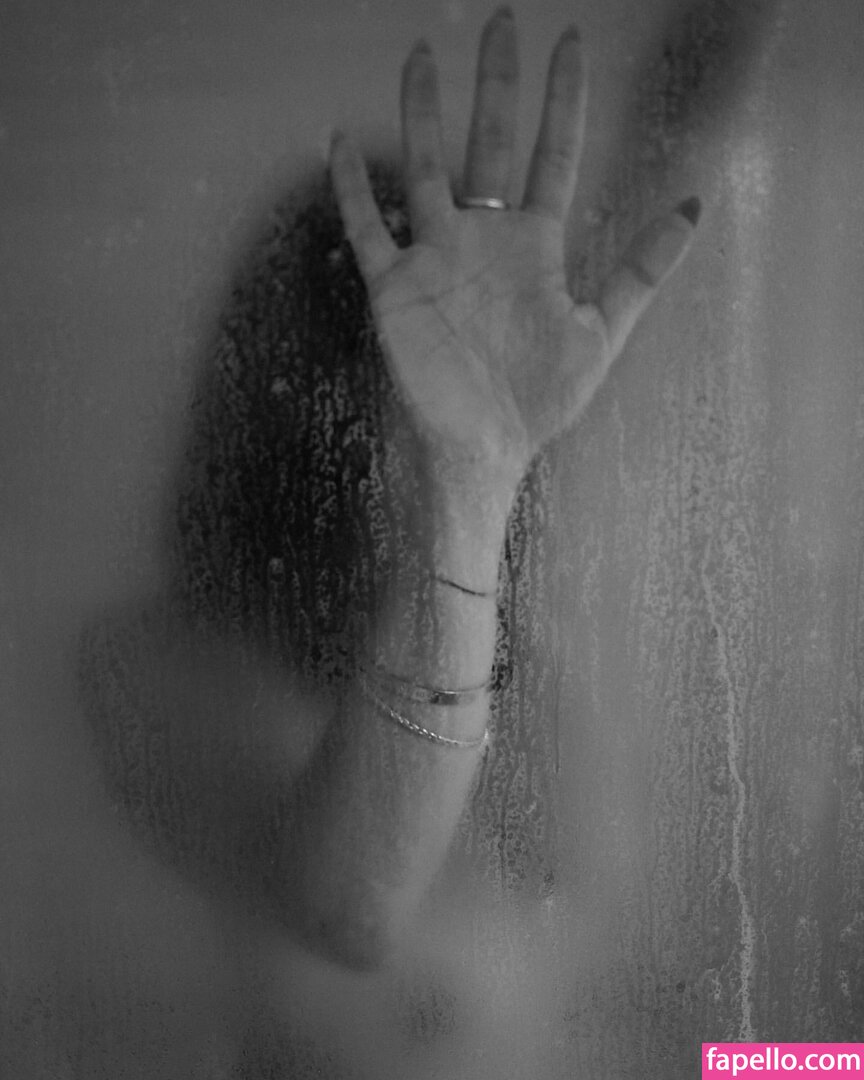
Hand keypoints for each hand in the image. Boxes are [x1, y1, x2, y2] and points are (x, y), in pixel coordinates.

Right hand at [330, 8, 698, 502]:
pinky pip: (367, 227)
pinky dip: (353, 188)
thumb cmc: (540, 399)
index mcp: (534, 246)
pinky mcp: (394, 288)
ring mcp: (436, 259)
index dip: (561, 100)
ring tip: (420, 54)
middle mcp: (485, 239)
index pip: (552, 155)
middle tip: (501, 21)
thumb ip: (642, 268)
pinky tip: (339, 140)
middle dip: (497, 84)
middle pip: (489, 143)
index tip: (569, 43)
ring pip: (425, 168)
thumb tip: (696, 203)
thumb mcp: (602, 330)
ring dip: (421, 113)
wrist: (484, 448)